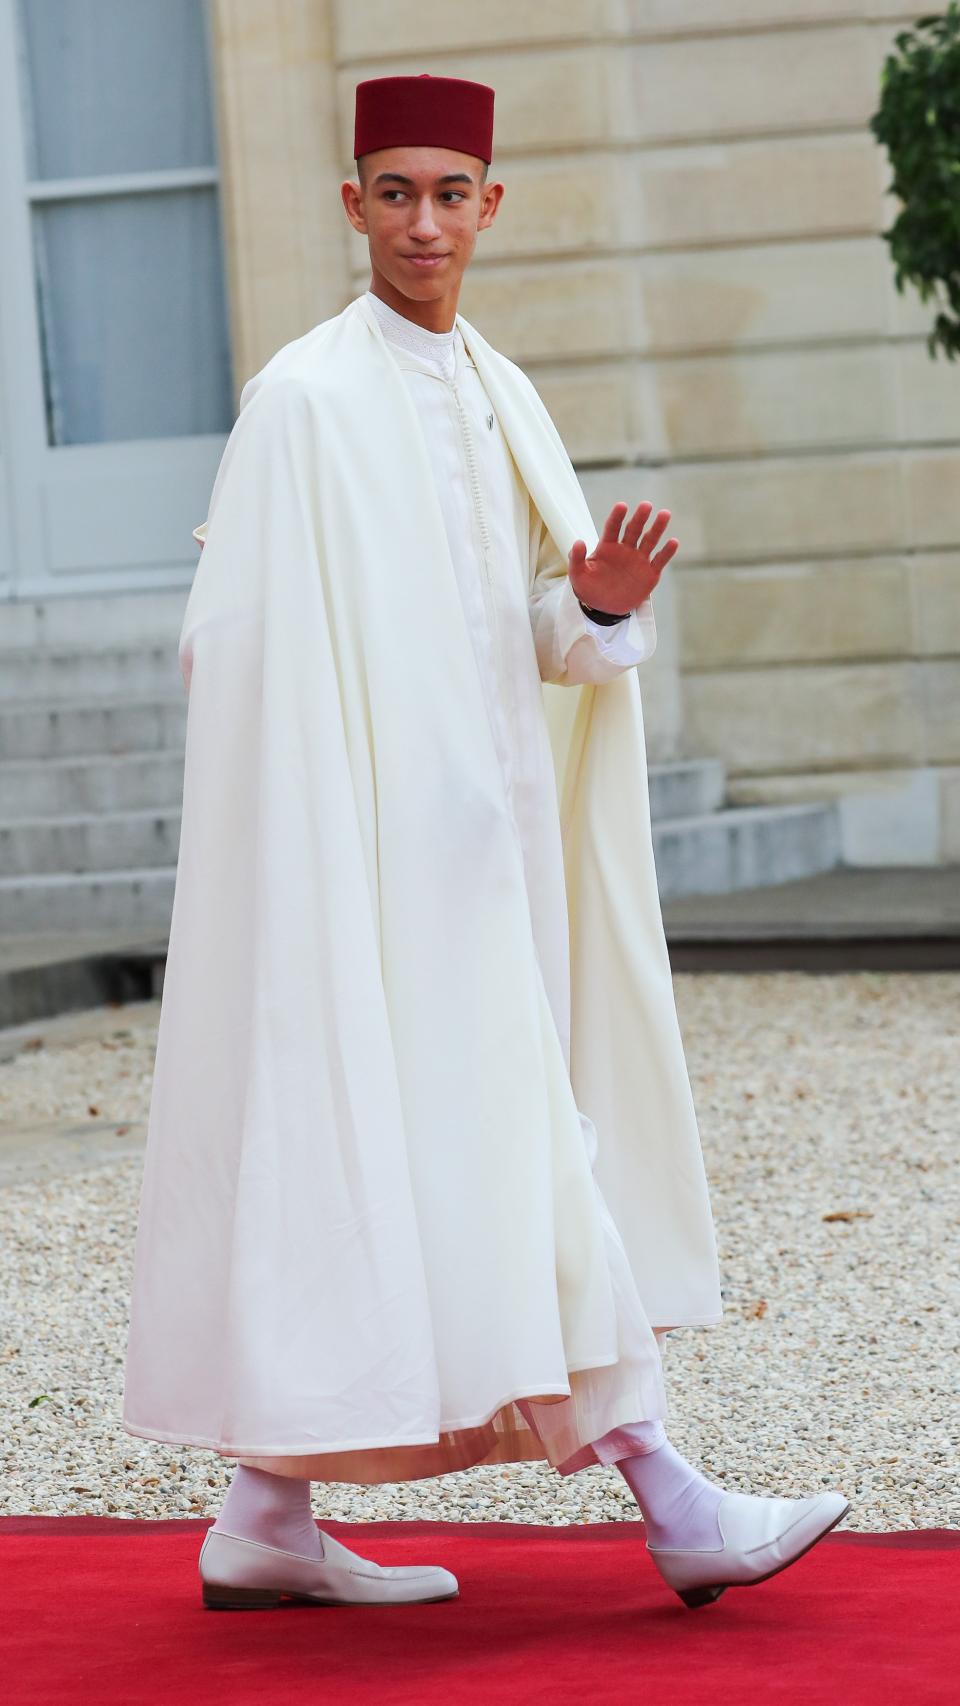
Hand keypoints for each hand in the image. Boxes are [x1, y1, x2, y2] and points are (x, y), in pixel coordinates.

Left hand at [568, 501, 677, 615]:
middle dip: (639, 517)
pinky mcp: (650, 573)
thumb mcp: (578, 575)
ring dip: (657, 528)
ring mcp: (639, 560)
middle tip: (646, 505)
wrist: (604, 609)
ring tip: (665, 514)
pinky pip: (660, 560)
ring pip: (650, 540)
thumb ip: (577, 559)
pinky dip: (667, 552)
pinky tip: (673, 542)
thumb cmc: (589, 589)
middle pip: (634, 530)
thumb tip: (578, 542)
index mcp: (607, 546)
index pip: (613, 527)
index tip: (622, 506)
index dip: (617, 517)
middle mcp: (625, 549)